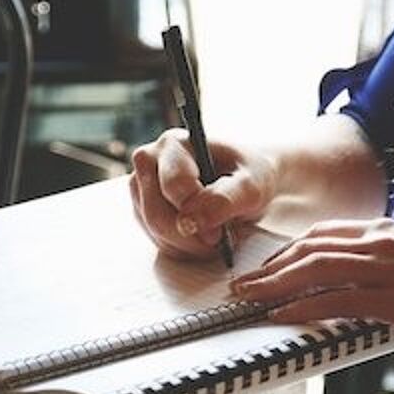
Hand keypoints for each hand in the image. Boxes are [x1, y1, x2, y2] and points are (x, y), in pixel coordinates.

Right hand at [129, 129, 278, 259]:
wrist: (247, 184)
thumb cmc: (249, 176)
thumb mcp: (252, 185)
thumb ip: (225, 200)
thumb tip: (192, 222)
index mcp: (174, 144)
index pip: (173, 184)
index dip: (196, 212)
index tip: (219, 231)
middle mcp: (150, 162)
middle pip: (157, 213)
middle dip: (191, 236)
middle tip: (219, 239)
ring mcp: (142, 189)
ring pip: (155, 231)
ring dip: (189, 245)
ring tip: (216, 235)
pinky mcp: (143, 212)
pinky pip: (158, 242)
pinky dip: (184, 249)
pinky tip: (203, 238)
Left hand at [229, 218, 393, 341]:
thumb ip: (391, 255)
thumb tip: (366, 271)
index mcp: (388, 228)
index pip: (323, 233)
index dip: (287, 250)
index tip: (266, 266)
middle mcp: (382, 241)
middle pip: (310, 248)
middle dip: (269, 267)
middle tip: (242, 284)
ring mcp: (388, 268)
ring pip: (316, 270)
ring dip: (274, 285)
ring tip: (249, 298)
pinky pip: (338, 301)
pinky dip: (303, 307)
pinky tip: (282, 315)